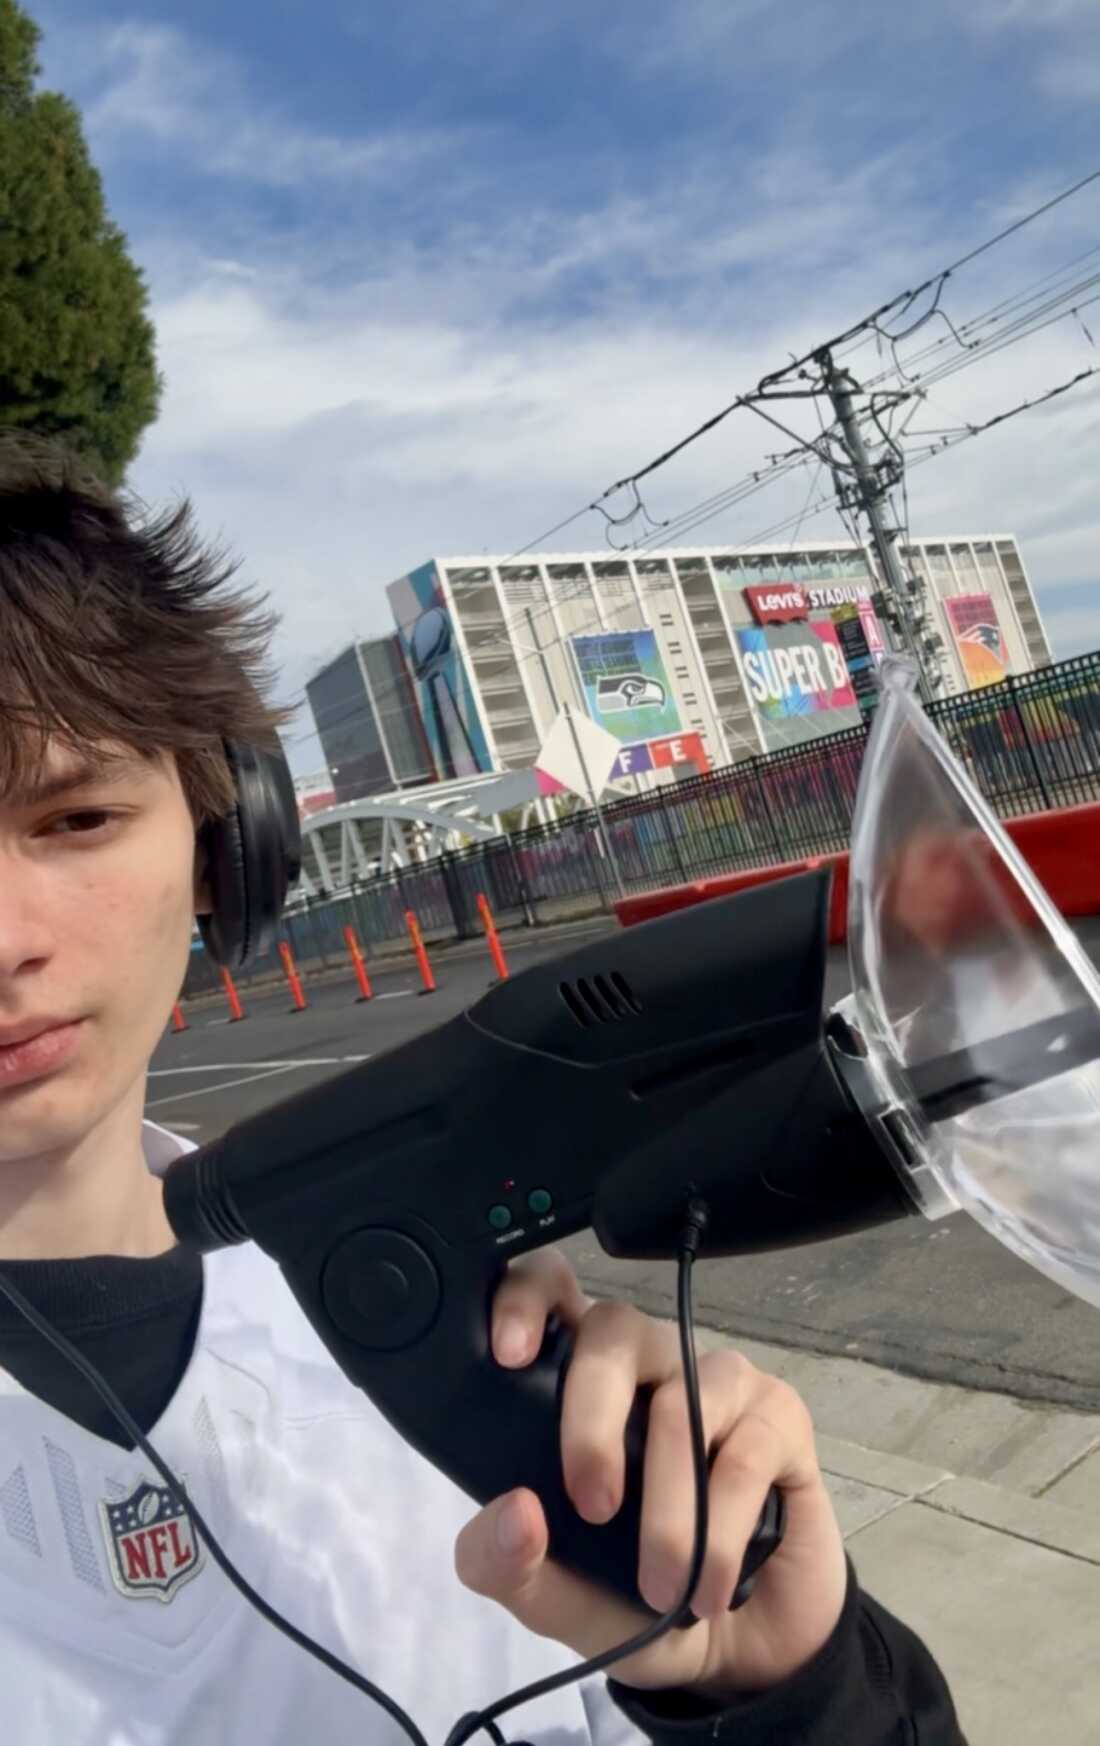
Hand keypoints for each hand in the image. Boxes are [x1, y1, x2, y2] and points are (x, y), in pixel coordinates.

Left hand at [453, 1249, 846, 1703]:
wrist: (732, 1655)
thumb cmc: (630, 1601)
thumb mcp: (551, 1599)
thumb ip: (505, 1564)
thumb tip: (513, 1512)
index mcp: (577, 1380)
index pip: (550, 1293)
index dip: (526, 1299)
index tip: (507, 1355)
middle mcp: (647, 1362)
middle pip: (614, 1330)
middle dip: (592, 1422)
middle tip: (591, 1508)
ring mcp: (717, 1382)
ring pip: (683, 1400)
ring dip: (668, 1508)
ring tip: (661, 1587)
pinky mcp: (779, 1416)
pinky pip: (745, 1451)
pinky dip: (720, 1531)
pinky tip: (709, 1585)